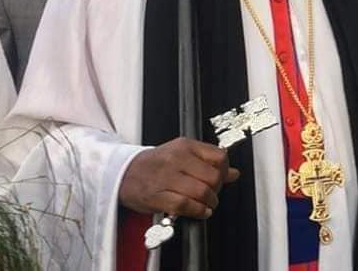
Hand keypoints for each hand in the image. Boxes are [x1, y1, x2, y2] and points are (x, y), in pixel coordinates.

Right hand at [119, 137, 239, 218]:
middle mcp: (176, 159)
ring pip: (201, 192)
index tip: (222, 178)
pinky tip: (200, 212)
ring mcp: (166, 177)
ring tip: (208, 204)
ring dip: (210, 202)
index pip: (219, 157)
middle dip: (217, 189)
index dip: (225, 171)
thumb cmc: (155, 164)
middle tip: (213, 194)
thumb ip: (208, 163)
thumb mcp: (182, 155)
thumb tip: (234, 173)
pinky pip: (185, 205)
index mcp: (185, 146)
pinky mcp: (157, 196)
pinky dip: (198, 211)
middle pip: (213, 176)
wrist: (124, 173)